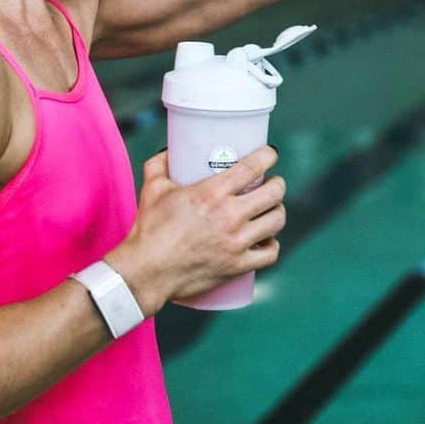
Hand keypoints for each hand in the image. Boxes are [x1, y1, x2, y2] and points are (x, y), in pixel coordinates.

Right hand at [108, 145, 285, 310]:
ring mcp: (236, 242)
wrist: (147, 272)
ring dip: (277, 211)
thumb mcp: (153, 188)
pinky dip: (272, 244)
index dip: (269, 156)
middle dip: (277, 184)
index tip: (270, 154)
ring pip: (276, 221)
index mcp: (211, 193)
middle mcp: (229, 216)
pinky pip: (270, 253)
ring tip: (271, 209)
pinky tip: (267, 239)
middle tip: (272, 183)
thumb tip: (169, 151)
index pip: (253, 166)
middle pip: (274, 193)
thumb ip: (160, 164)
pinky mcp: (238, 266)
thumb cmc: (149, 230)